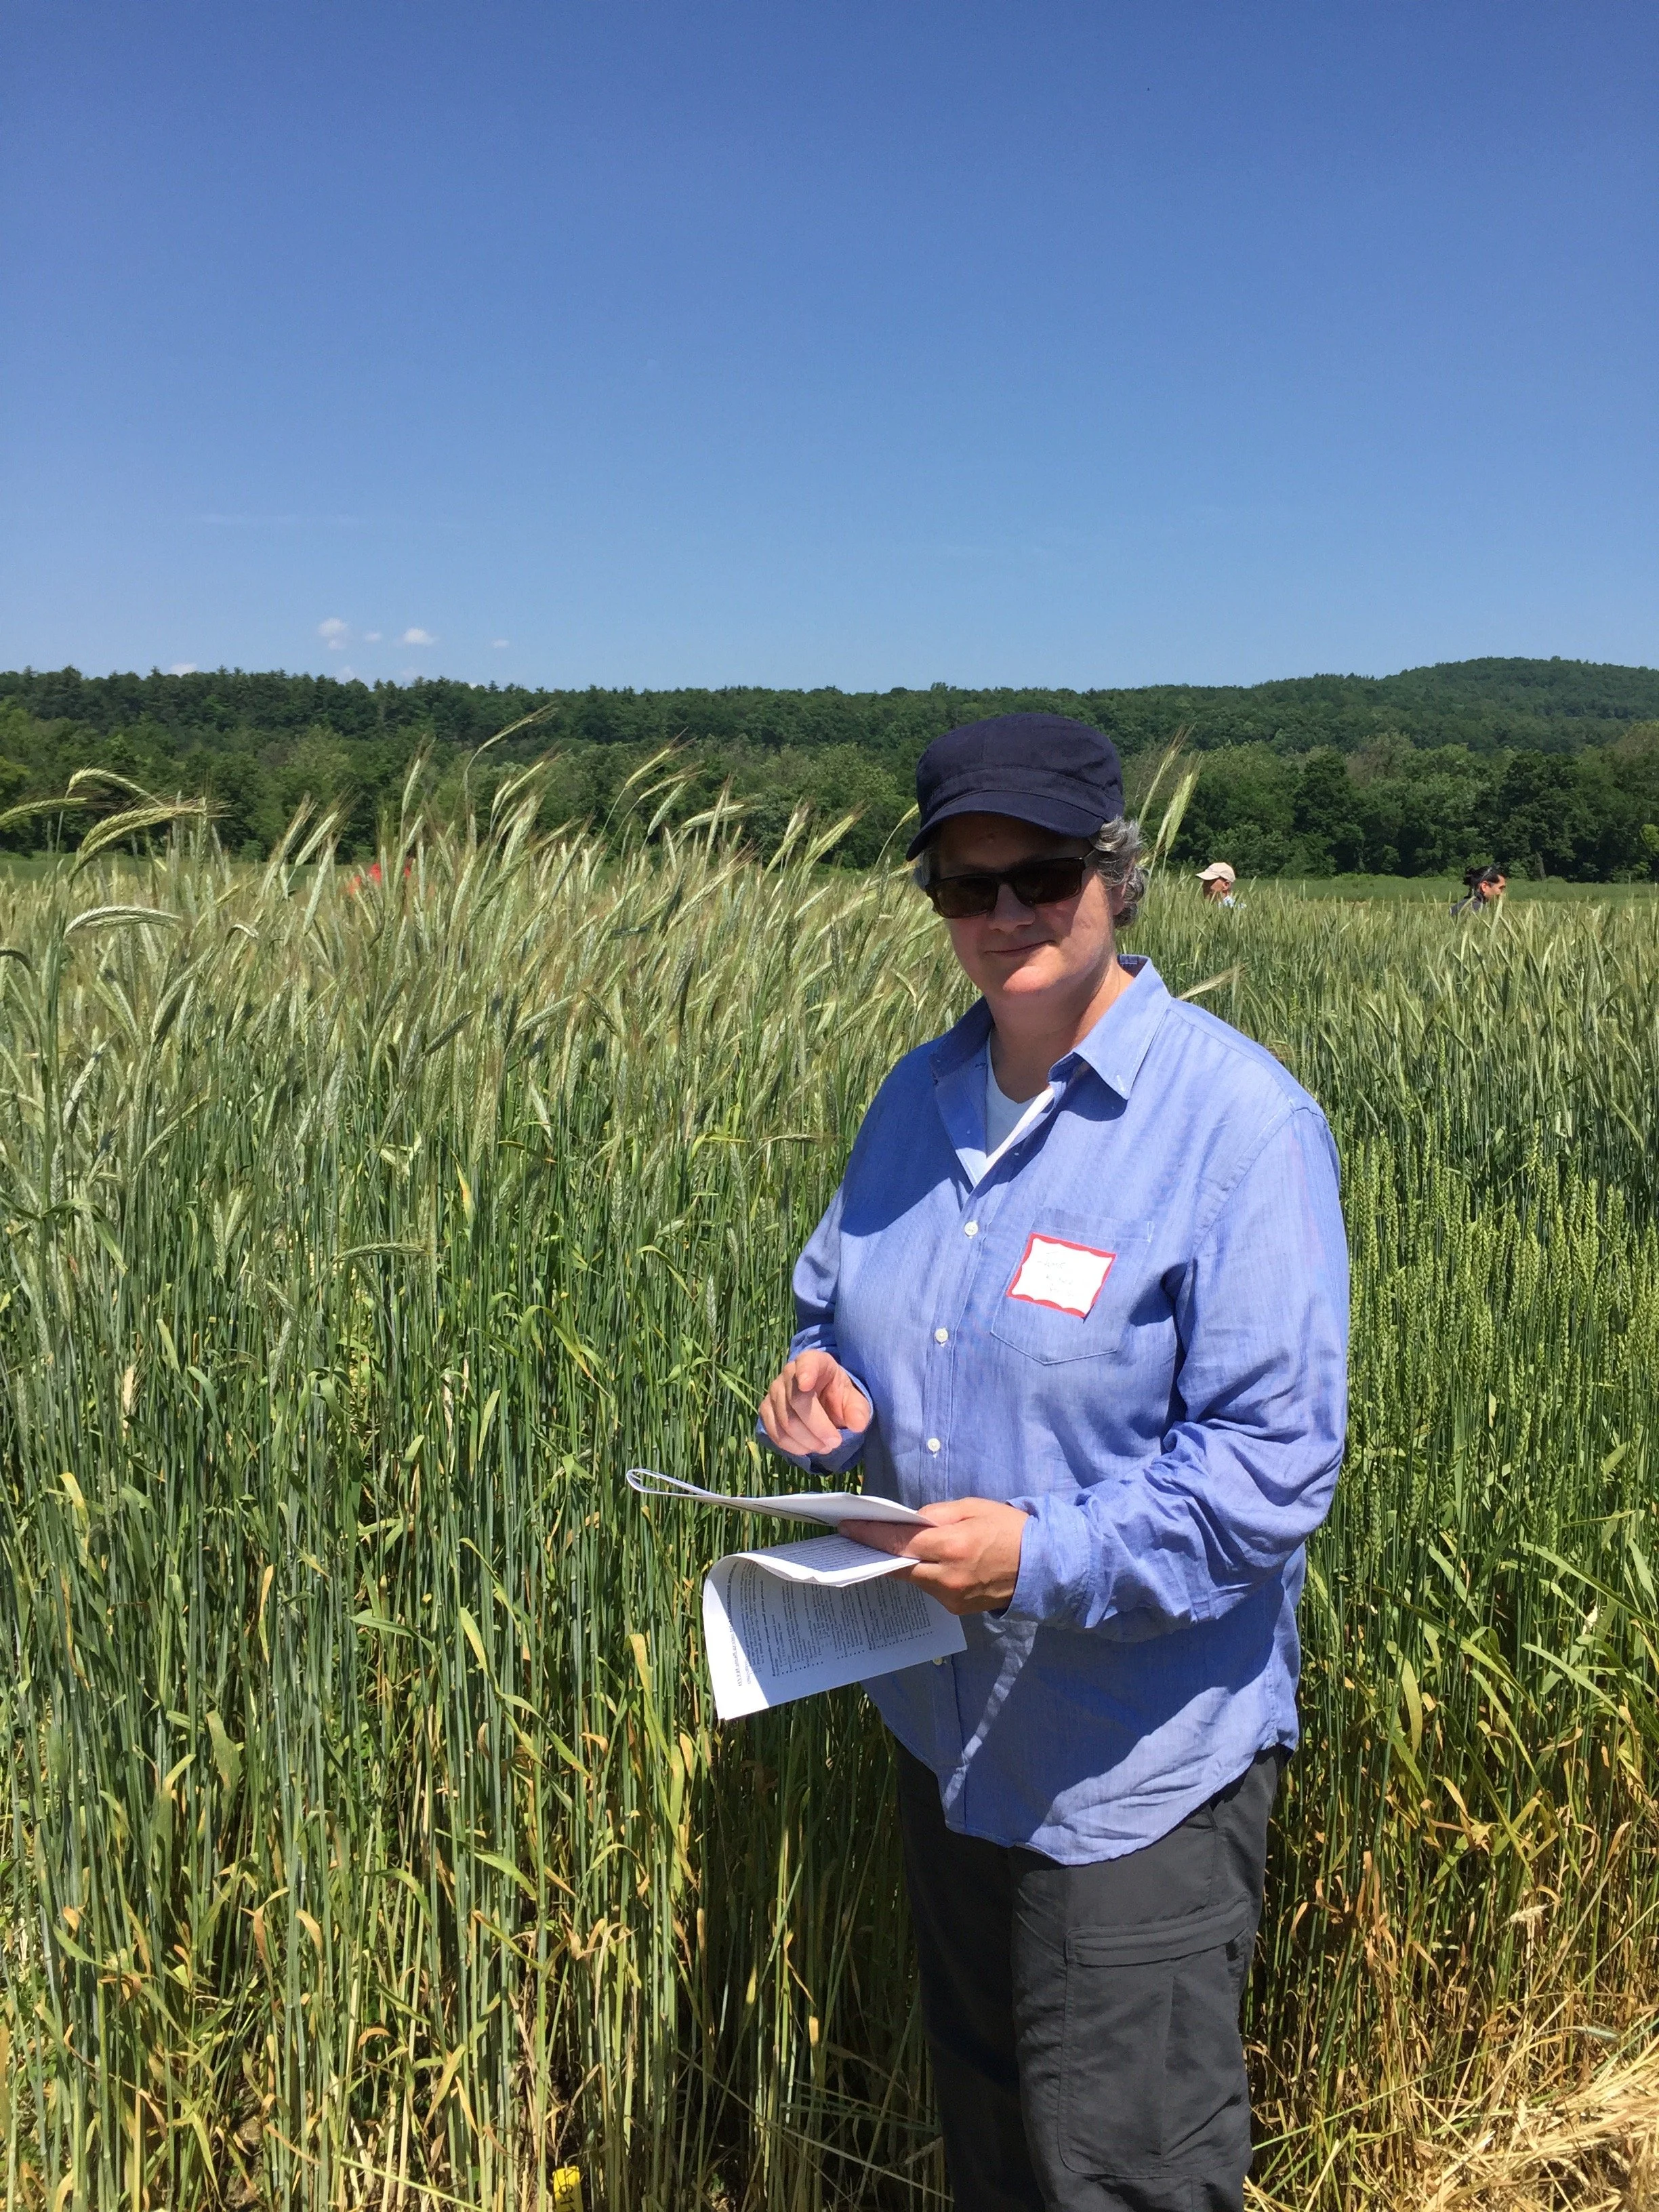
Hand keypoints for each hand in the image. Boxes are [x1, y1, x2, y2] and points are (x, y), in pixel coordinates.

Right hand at [758, 1349, 872, 1458]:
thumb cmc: (837, 1394)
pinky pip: (774, 1432)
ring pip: (786, 1421)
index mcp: (814, 1362)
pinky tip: (807, 1449)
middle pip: (797, 1401)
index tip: (806, 1384)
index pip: (807, 1363)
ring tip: (824, 1447)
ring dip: (807, 1441)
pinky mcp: (766, 1410)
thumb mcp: (854, 1399)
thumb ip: (858, 1410)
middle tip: (835, 1442)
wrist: (821, 1398)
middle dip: (818, 1427)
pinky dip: (792, 1446)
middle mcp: (788, 1373)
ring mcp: (774, 1392)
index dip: (805, 1372)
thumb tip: (857, 1425)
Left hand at [843, 1497, 1026, 1616]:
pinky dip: (922, 1574)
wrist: (1044, 1567)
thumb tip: (906, 1522)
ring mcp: (952, 1598)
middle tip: (855, 1539)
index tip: (847, 1529)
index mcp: (953, 1546)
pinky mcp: (957, 1609)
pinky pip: (929, 1588)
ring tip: (886, 1548)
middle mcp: (948, 1577)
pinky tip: (918, 1563)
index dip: (870, 1535)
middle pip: (898, 1566)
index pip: (899, 1542)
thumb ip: (936, 1515)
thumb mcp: (973, 1508)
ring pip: (913, 1579)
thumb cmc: (1010, 1529)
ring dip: (901, 1564)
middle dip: (877, 1553)